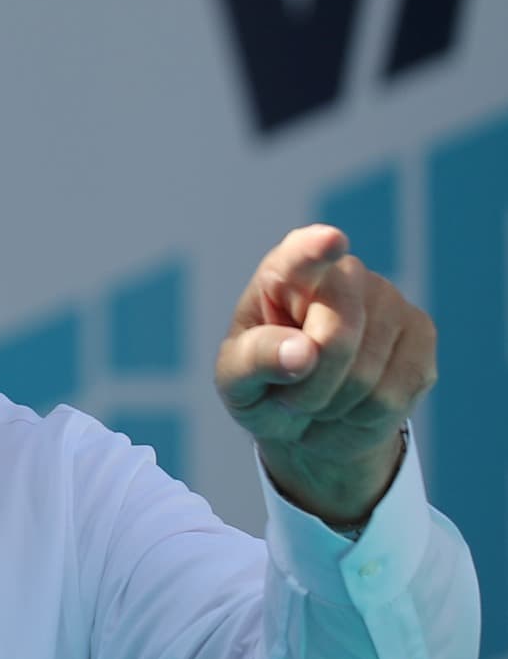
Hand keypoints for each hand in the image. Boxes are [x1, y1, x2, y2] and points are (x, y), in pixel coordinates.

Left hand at [219, 225, 433, 528]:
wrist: (310, 418)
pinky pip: (392, 397)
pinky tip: (352, 404)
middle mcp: (344, 274)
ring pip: (366, 376)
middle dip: (307, 385)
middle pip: (335, 338)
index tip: (330, 241)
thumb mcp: (236, 379)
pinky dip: (363, 417)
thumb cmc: (264, 387)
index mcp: (284, 274)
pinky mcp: (422, 335)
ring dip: (333, 405)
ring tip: (320, 398)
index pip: (299, 257)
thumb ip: (255, 360)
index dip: (314, 251)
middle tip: (288, 396)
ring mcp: (390, 300)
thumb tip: (302, 352)